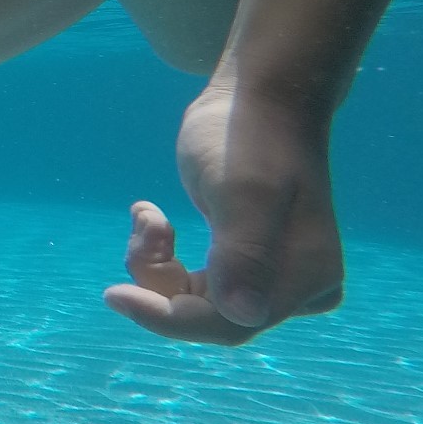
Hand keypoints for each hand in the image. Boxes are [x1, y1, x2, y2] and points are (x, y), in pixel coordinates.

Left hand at [106, 82, 343, 344]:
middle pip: (208, 316)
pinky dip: (161, 254)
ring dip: (156, 263)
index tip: (114, 295)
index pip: (231, 324)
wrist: (257, 99)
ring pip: (192, 300)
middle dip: (161, 279)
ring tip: (149, 213)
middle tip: (147, 222)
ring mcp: (270, 275)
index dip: (169, 317)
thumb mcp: (245, 191)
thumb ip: (245, 253)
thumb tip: (245, 315)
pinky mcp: (243, 262)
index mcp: (308, 276)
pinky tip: (150, 213)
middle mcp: (298, 286)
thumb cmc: (250, 136)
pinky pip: (190, 283)